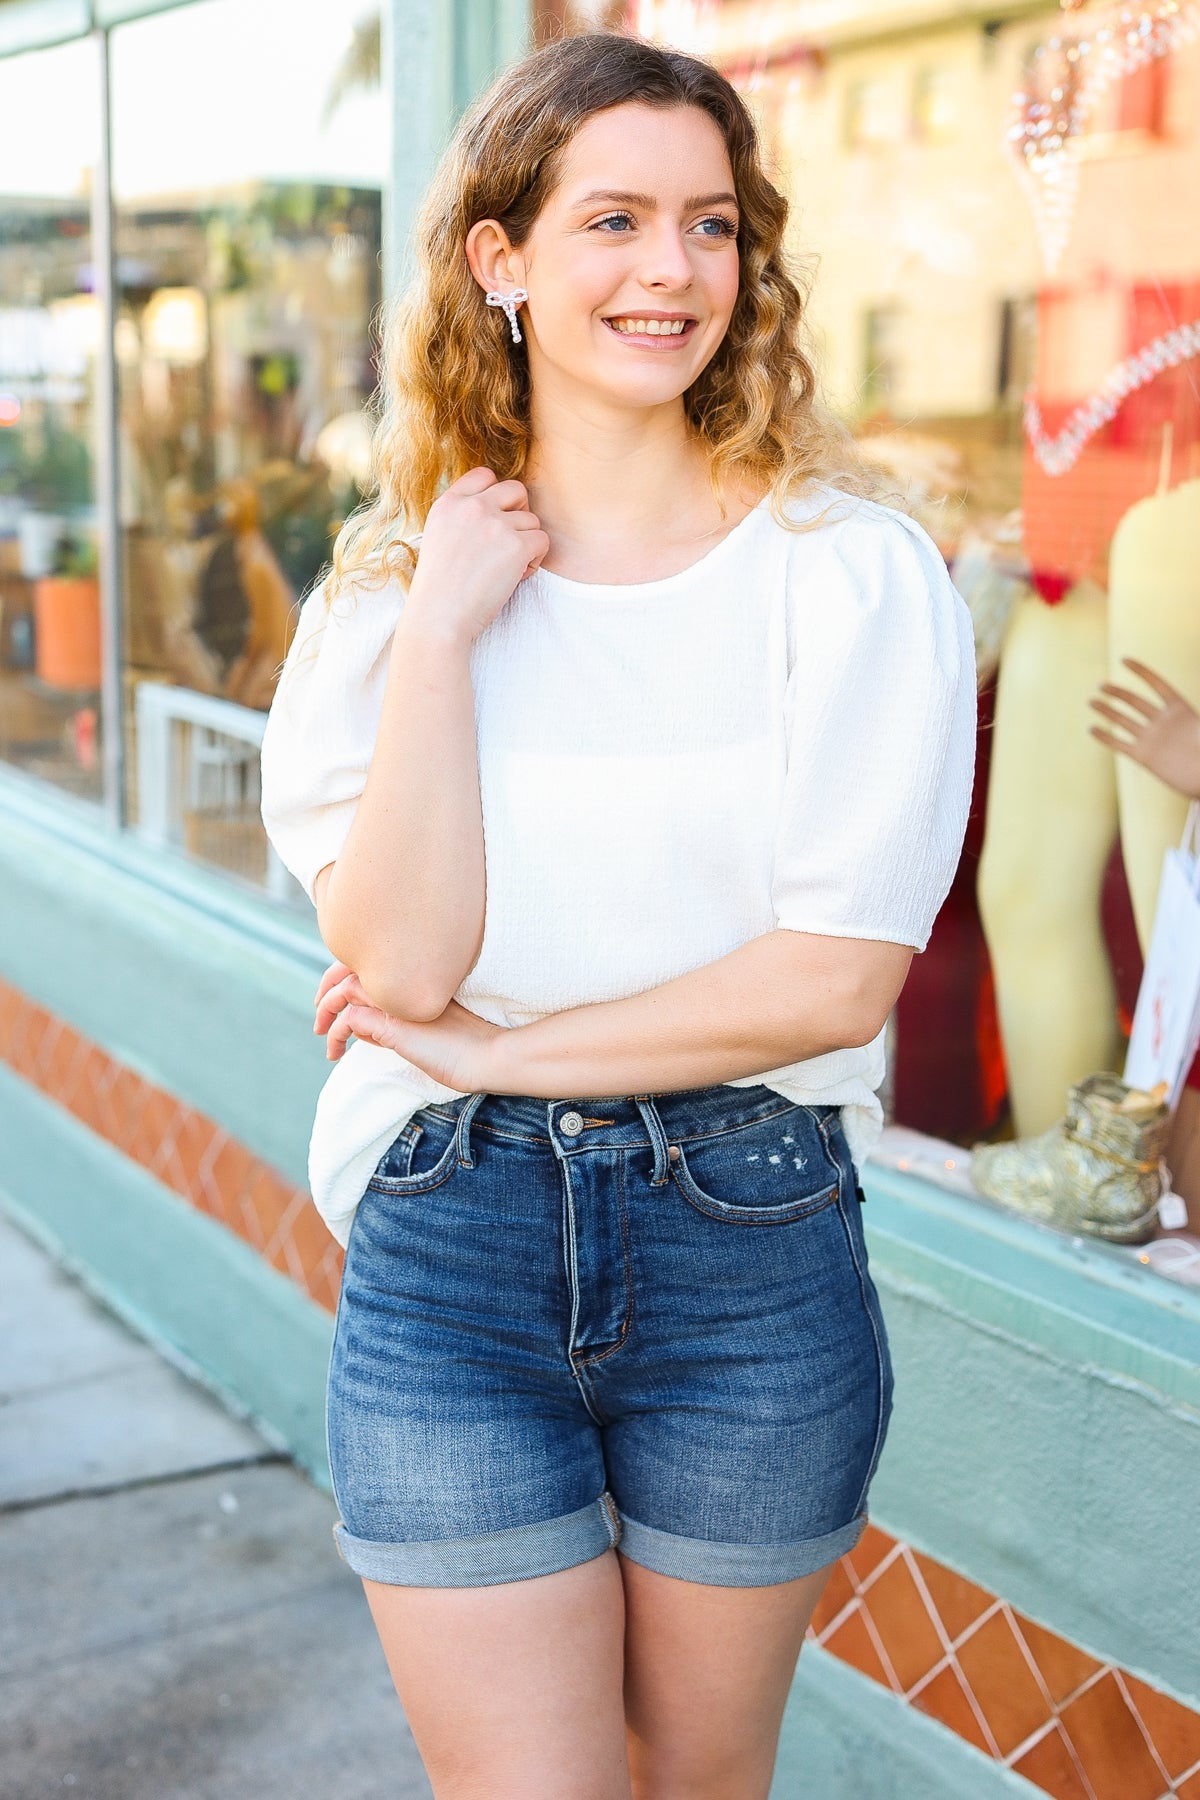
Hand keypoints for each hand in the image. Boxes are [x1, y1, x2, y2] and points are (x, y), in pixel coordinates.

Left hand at [313, 960, 506, 1090]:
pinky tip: (337, 1051)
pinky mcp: (393, 1024)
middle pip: (351, 968)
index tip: (336, 994)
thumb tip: (362, 1023)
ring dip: (326, 1010)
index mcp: (415, 977)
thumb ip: (398, 1016)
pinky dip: (336, 1033)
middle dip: (328, 986)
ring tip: (320, 1030)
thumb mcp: (424, 1025)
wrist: (490, 1056)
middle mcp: (403, 982)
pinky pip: (349, 1020)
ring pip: (344, 990)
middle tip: (319, 1008)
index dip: (348, 973)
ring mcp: (398, 1001)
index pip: (370, 962)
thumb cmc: (466, 1045)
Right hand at [404, 466, 549, 645]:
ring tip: (507, 569)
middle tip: (510, 541)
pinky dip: (534, 561)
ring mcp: (495, 523)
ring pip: (532, 520)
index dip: (497, 496)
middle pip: (516, 489)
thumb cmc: (439, 589)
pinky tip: (516, 576)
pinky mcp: (516, 545)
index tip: (495, 520)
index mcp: (449, 503)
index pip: (484, 475)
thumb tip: (498, 511)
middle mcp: (472, 507)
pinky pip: (542, 541)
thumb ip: (462, 517)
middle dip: (520, 513)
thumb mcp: (439, 538)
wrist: (439, 617)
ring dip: (526, 544)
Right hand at [1088, 658, 1199, 799]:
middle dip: (1117, 693)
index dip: (1141, 672)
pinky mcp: (1143, 756)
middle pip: (1135, 701)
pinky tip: (1092, 729)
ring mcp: (1151, 738)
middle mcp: (1162, 722)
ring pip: (1124, 720)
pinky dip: (1106, 737)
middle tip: (1100, 685)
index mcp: (1179, 710)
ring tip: (1092, 701)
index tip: (1124, 660)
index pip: (1157, 685)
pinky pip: (1121, 744)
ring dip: (1107, 711)